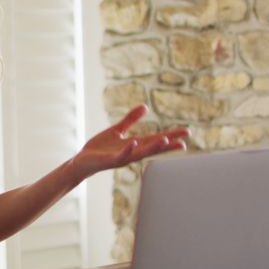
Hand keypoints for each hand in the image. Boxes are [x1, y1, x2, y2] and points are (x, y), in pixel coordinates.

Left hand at [70, 105, 188, 179]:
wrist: (82, 161)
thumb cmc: (100, 148)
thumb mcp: (117, 130)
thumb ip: (131, 119)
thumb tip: (145, 107)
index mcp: (135, 145)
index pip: (156, 139)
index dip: (171, 136)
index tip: (186, 133)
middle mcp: (132, 152)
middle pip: (153, 148)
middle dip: (168, 145)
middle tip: (184, 143)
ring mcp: (122, 157)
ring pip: (141, 153)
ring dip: (153, 148)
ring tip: (166, 141)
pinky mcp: (110, 160)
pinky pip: (121, 154)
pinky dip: (129, 149)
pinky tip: (135, 142)